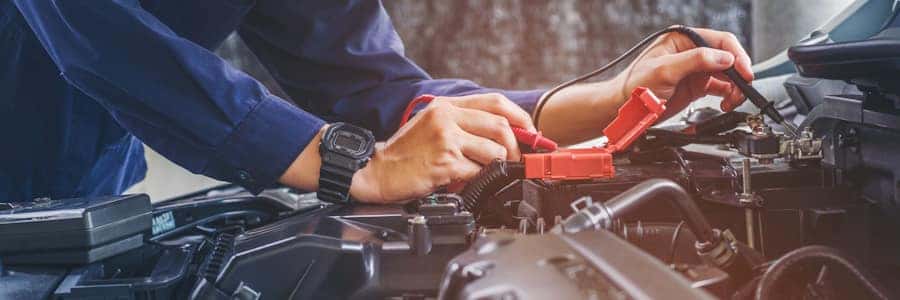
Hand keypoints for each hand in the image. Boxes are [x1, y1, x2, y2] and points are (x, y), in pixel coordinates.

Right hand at [350, 93, 534, 202]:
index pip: (496, 102)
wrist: (378, 171)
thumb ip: (464, 124)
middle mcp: (447, 118)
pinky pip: (479, 171)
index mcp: (446, 106)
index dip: (520, 117)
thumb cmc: (406, 153)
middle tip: (515, 159)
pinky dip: (479, 178)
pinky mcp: (445, 163)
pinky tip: (467, 179)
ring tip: (486, 172)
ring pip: (494, 151)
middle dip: (516, 146)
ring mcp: (446, 140)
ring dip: (497, 165)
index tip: (531, 132)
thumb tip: (504, 133)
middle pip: (501, 125)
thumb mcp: (433, 125)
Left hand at [612, 26, 753, 115]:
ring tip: (733, 99)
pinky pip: (720, 88)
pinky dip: (728, 96)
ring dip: (735, 86)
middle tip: (744, 86)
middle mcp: (692, 52)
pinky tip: (726, 103)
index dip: (735, 54)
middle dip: (738, 72)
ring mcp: (695, 70)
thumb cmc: (635, 86)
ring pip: (726, 74)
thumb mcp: (665, 69)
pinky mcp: (696, 87)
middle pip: (727, 57)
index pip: (718, 40)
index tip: (743, 69)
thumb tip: (724, 57)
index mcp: (683, 39)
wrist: (626, 109)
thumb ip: (696, 60)